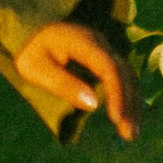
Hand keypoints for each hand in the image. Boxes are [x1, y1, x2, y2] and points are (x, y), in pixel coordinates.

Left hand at [18, 17, 139, 141]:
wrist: (29, 27)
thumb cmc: (30, 49)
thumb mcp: (36, 68)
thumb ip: (62, 84)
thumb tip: (93, 104)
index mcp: (82, 42)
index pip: (108, 67)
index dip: (116, 93)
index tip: (116, 119)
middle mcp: (99, 43)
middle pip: (124, 72)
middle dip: (129, 103)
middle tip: (129, 135)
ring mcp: (103, 49)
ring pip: (128, 75)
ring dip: (133, 103)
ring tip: (132, 133)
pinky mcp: (104, 58)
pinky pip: (122, 77)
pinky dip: (128, 97)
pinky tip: (128, 118)